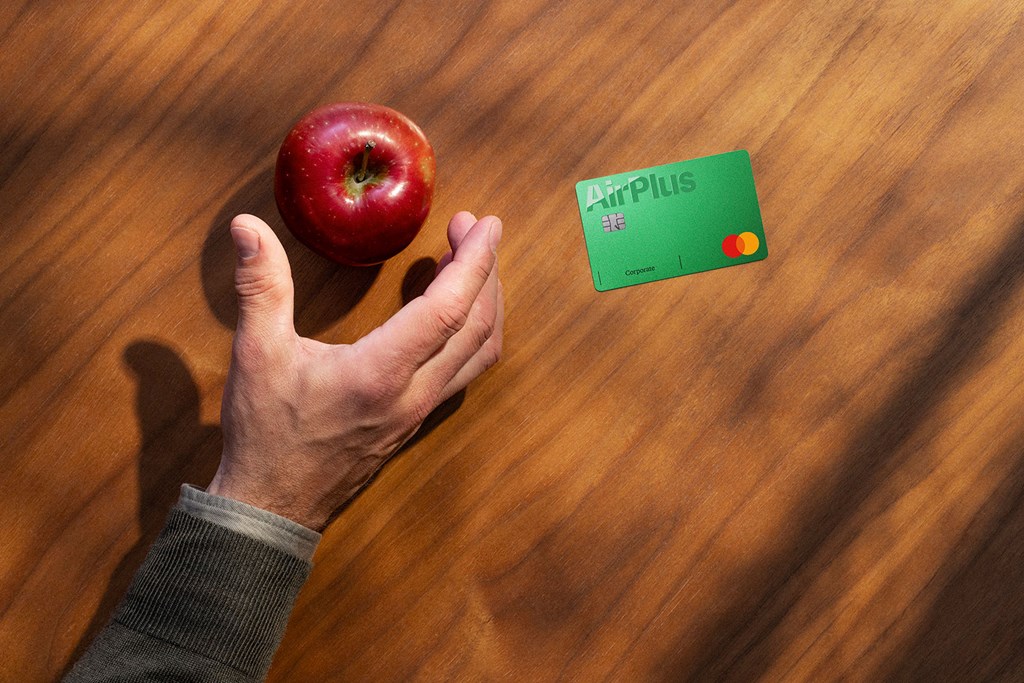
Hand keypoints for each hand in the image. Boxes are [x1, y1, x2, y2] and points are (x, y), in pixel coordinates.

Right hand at [206, 211, 502, 529]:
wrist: (274, 507)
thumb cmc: (266, 434)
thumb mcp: (256, 354)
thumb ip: (259, 286)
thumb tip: (247, 225)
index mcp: (380, 374)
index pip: (448, 311)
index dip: (475, 262)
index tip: (485, 223)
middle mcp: (414, 394)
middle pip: (477, 327)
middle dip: (485, 271)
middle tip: (471, 228)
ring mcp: (421, 410)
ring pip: (480, 353)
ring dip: (487, 304)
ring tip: (470, 263)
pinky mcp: (417, 419)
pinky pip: (465, 370)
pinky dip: (472, 332)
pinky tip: (451, 311)